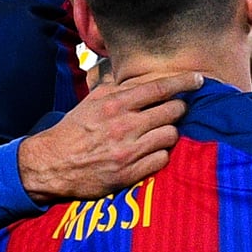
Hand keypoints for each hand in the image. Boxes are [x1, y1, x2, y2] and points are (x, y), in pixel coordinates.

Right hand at [18, 71, 201, 202]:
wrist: (52, 164)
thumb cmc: (74, 130)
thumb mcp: (92, 101)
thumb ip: (118, 87)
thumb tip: (143, 77)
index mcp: (116, 104)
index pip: (160, 87)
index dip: (184, 82)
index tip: (199, 79)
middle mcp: (125, 125)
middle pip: (173, 111)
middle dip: (177, 109)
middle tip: (173, 111)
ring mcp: (129, 150)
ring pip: (171, 135)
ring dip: (169, 133)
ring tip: (158, 133)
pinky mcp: (130, 173)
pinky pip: (162, 159)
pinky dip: (160, 154)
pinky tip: (150, 152)